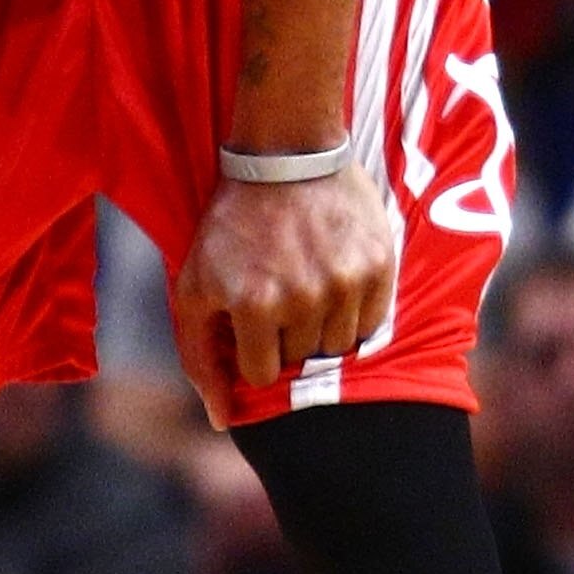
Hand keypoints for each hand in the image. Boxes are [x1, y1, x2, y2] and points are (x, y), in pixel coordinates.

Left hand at [172, 165, 395, 427]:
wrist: (285, 153)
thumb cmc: (231, 224)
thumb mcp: (194, 286)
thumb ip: (199, 357)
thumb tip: (221, 420)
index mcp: (254, 306)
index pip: (262, 375)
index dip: (252, 349)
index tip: (250, 315)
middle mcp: (303, 299)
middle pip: (302, 360)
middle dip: (285, 334)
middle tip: (278, 287)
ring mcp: (346, 282)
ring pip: (339, 346)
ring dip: (320, 323)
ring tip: (306, 278)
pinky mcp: (379, 264)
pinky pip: (372, 323)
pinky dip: (353, 308)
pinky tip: (334, 273)